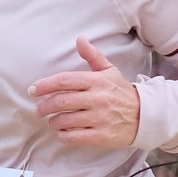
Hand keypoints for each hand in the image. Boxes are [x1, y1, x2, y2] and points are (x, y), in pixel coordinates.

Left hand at [30, 35, 141, 149]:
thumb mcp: (109, 71)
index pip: (64, 81)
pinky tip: (63, 132)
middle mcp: (98, 99)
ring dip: (53, 122)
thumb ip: (92, 56)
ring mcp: (100, 118)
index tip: (33, 90)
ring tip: (52, 121)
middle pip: (61, 101)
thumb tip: (80, 39)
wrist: (145, 115)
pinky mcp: (102, 136)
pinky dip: (63, 136)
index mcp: (97, 81)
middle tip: (38, 109)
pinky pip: (74, 137)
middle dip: (44, 106)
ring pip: (65, 121)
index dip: (45, 85)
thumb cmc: (121, 92)